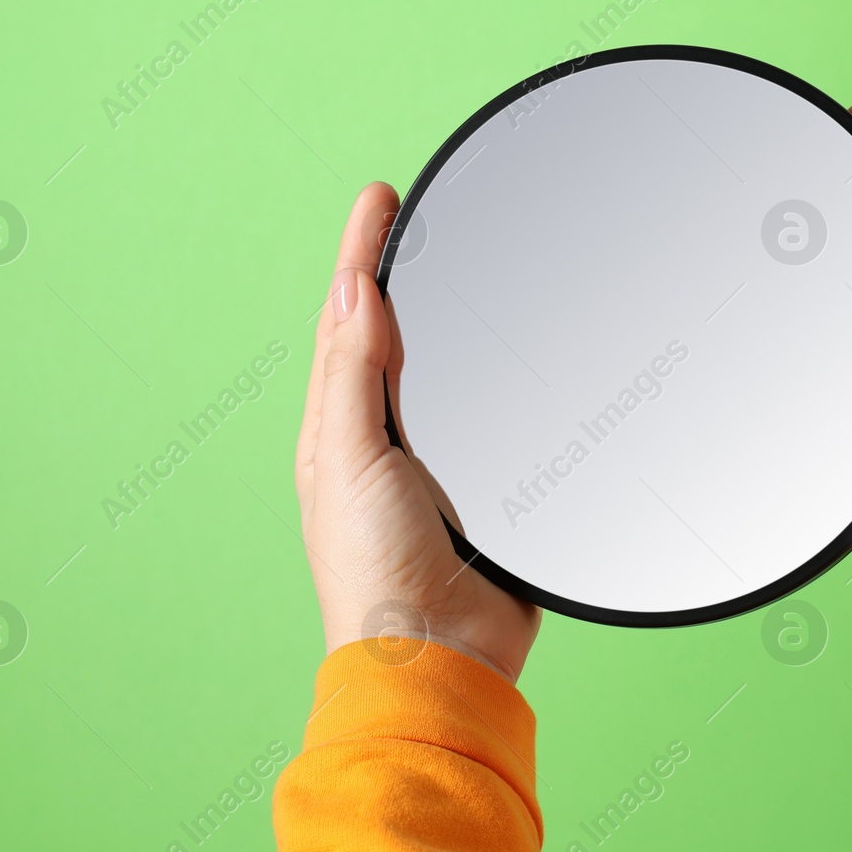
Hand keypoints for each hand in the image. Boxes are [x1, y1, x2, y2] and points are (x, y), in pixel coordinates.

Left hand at [295, 182, 540, 682]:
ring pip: (441, 375)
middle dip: (393, 273)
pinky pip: (492, 420)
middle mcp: (381, 442)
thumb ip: (352, 375)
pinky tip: (512, 360)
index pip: (346, 321)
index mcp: (338, 430)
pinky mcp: (484, 492)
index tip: (379, 197)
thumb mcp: (348, 460)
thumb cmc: (376, 569)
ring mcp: (433, 467)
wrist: (439, 654)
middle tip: (408, 213)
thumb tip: (350, 290)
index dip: (360, 255)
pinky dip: (497, 380)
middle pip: (387, 338)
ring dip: (444, 320)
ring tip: (452, 263)